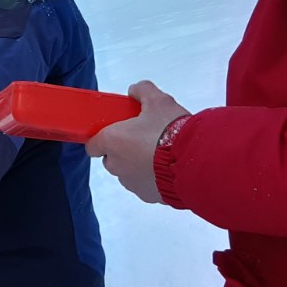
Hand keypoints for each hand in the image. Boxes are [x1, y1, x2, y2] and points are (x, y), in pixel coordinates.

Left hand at [86, 81, 190, 203]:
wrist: (193, 162)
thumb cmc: (171, 132)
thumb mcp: (159, 100)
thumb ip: (143, 91)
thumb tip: (136, 90)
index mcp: (112, 141)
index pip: (93, 145)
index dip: (102, 138)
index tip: (115, 131)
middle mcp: (117, 165)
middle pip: (111, 159)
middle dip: (123, 150)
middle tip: (142, 138)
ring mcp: (132, 183)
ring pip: (128, 173)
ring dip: (137, 164)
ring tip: (159, 152)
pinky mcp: (148, 195)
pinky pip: (144, 184)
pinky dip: (151, 177)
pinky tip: (167, 166)